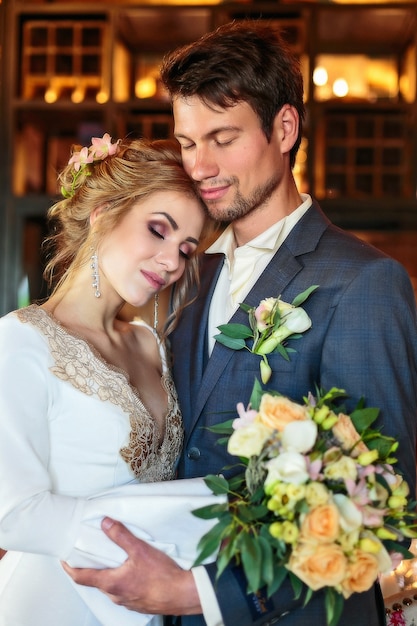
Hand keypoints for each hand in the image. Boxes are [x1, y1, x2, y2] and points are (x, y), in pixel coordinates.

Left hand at [62, 517, 201, 614]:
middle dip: (92, 569)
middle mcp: (116, 596)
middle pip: (97, 582)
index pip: (82, 577)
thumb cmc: (162, 577)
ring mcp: (127, 601)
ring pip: (111, 587)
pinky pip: (124, 592)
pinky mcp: (139, 602)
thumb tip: (105, 523)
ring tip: (113, 561)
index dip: (70, 568)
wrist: (182, 594)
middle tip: (89, 555)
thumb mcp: (140, 550)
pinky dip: (122, 581)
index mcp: (112, 583)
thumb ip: (121, 536)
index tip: (64, 560)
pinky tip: (132, 572)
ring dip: (109, 575)